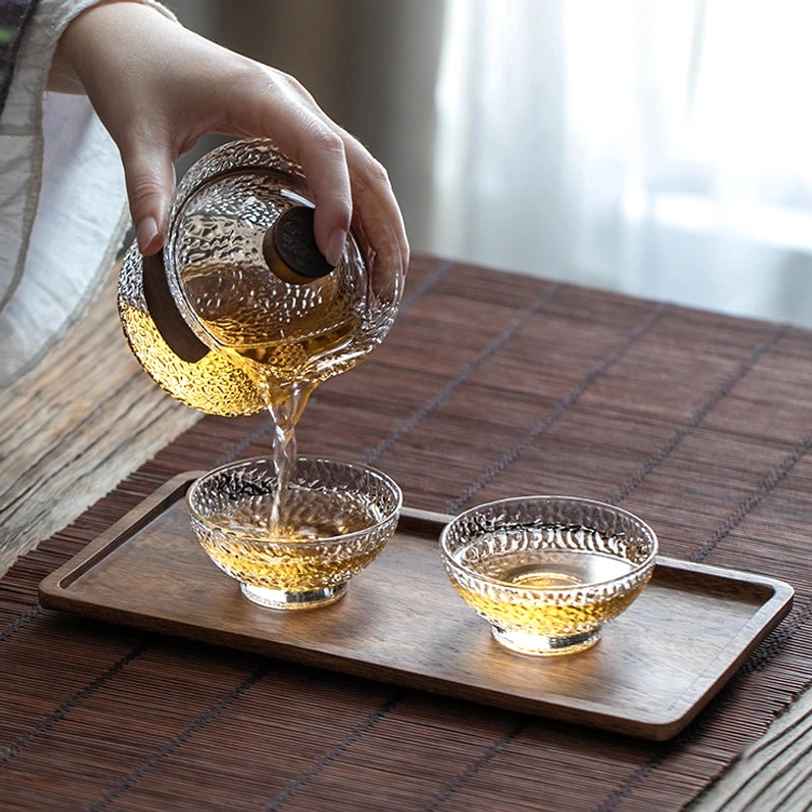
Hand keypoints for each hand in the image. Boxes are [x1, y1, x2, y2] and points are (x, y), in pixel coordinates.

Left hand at [49, 0, 407, 291]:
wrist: (132, 38)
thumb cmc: (138, 75)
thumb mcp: (137, 134)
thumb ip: (146, 189)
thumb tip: (151, 248)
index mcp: (264, 96)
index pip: (323, 149)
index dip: (336, 202)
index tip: (330, 254)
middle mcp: (296, 105)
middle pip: (363, 168)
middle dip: (383, 229)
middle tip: (386, 288)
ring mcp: (302, 117)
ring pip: (364, 172)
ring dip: (383, 225)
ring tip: (386, 281)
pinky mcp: (296, 131)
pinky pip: (345, 172)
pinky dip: (361, 213)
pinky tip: (362, 251)